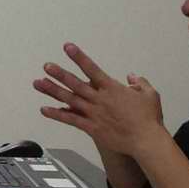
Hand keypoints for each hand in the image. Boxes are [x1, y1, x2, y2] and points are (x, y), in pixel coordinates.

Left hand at [33, 44, 165, 158]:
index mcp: (112, 88)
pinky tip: (45, 110)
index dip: (79, 57)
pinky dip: (57, 115)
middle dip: (60, 73)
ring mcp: (94, 113)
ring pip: (69, 100)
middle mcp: (100, 99)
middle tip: (47, 66)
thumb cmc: (149, 118)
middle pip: (76, 83)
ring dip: (53, 91)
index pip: (92, 69)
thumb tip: (132, 77)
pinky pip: (71, 120)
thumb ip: (139, 83)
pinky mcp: (92, 128)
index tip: (68, 47)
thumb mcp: (150, 94)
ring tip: (39, 83)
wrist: (146, 140)